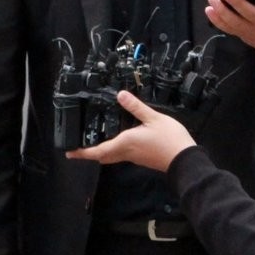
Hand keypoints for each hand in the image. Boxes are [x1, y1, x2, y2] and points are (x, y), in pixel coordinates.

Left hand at [66, 90, 194, 171]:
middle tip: (78, 148)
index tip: (70, 152)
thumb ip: (135, 106)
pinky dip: (113, 149)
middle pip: (103, 156)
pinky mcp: (141, 158)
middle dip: (89, 153)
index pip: (98, 150)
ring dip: (101, 151)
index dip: (83, 152)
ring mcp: (134, 157)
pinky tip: (116, 140)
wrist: (185, 159)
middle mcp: (126, 152)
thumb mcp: (152, 118)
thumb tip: (119, 94)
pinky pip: (121, 155)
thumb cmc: (169, 139)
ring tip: (92, 143)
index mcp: (125, 142)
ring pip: (112, 156)